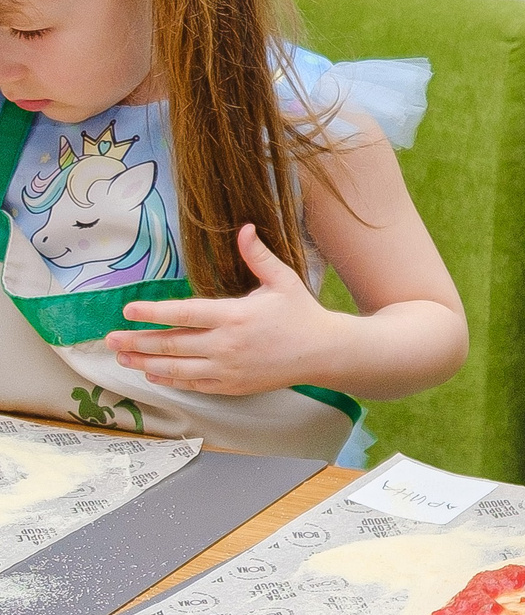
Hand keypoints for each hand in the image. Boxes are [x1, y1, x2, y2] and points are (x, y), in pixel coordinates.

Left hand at [104, 225, 343, 394]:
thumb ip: (258, 256)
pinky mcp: (233, 386)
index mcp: (235, 315)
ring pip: (177, 368)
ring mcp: (229, 369)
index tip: (128, 310)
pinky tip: (153, 373)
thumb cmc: (302, 314)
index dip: (153, 313)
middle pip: (172, 344)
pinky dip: (170, 380)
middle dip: (137, 340)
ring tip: (122, 356)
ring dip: (145, 362)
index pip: (184, 314)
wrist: (325, 353)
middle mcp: (227, 344)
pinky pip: (194, 384)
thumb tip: (244, 228)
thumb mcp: (282, 280)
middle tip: (110, 338)